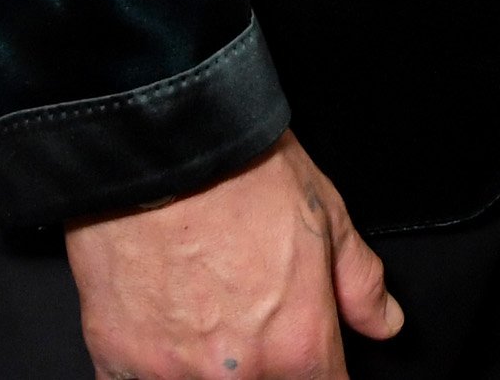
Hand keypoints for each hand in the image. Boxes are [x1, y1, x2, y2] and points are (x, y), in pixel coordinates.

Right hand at [66, 133, 399, 378]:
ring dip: (204, 359)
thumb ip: (360, 282)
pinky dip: (150, 359)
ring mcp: (172, 373)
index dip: (317, 366)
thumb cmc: (238, 171)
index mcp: (297, 344)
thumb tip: (382, 321)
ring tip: (198, 305)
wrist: (155, 143)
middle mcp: (238, 373)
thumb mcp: (328, 215)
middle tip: (242, 306)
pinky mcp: (117, 360)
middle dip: (262, 358)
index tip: (302, 346)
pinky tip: (157, 316)